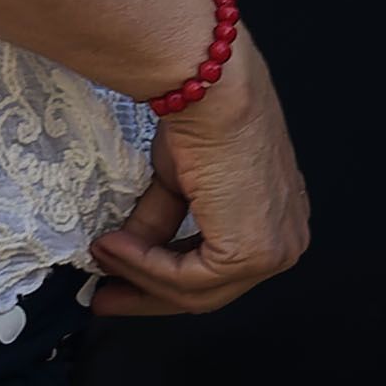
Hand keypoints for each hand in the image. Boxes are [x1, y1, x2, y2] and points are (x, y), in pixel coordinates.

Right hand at [87, 30, 307, 316]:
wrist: (208, 89)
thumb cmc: (202, 115)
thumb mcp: (178, 183)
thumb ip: (160, 224)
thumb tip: (120, 254)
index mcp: (278, 219)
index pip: (222, 269)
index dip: (167, 279)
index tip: (121, 282)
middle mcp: (286, 241)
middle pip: (210, 290)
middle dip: (150, 295)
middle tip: (105, 297)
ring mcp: (274, 252)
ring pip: (197, 290)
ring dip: (140, 277)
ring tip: (99, 256)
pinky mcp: (250, 254)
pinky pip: (187, 278)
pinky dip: (144, 267)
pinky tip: (113, 247)